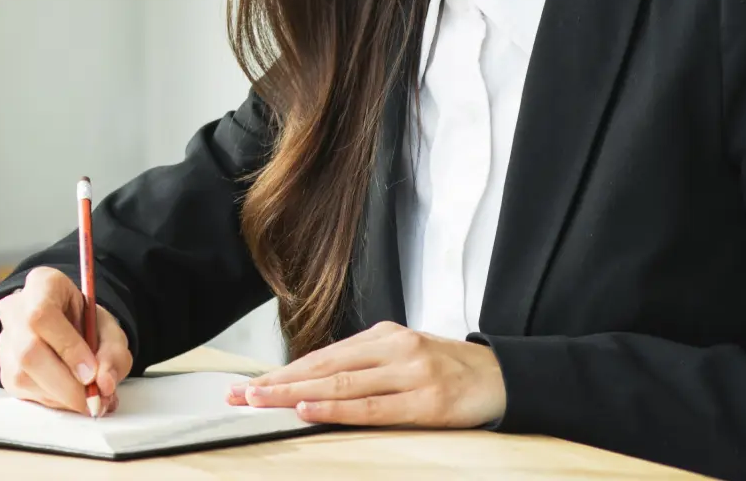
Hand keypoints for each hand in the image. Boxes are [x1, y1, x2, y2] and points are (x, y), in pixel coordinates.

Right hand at [0, 266, 132, 414]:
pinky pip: (25, 393)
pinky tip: (71, 396)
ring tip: (88, 398)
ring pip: (23, 376)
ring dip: (61, 396)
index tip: (92, 373)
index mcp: (42, 285)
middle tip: (93, 398)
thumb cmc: (86, 323)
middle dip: (65, 383)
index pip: (42, 316)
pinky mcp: (4, 370)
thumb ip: (113, 353)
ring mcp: (5, 341)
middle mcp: (14, 309)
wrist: (68, 327)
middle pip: (28, 351)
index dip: (68, 348)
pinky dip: (54, 401)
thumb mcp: (109, 329)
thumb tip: (104, 383)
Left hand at [227, 320, 504, 427]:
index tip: (249, 386)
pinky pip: (372, 407)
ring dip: (295, 395)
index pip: (322, 356)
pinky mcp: (427, 399)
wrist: (505, 377)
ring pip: (340, 385)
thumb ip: (365, 366)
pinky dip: (337, 409)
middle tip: (240, 395)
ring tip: (261, 402)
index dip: (282, 372)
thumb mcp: (405, 357)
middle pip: (323, 368)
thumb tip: (314, 384)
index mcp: (383, 335)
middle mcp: (393, 348)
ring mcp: (410, 372)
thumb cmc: (450, 371)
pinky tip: (309, 410)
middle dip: (277, 383)